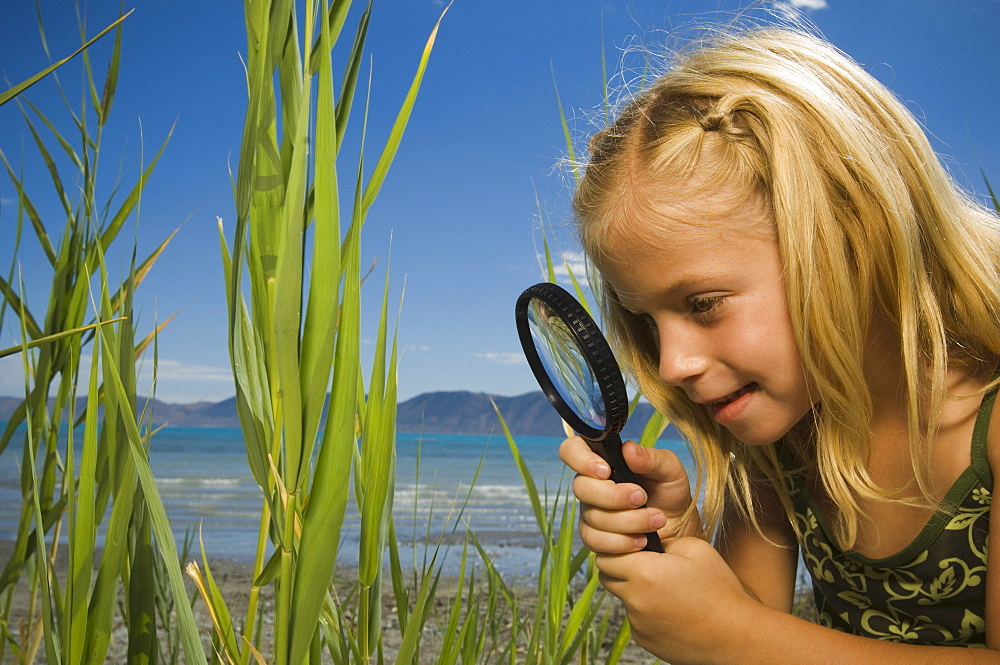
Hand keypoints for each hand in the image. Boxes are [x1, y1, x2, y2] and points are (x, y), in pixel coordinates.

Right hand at [558, 436, 699, 552]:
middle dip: (613, 495)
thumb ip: (651, 458)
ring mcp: (590, 514)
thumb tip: (628, 449)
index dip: (580, 459)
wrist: (679, 530)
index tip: (606, 470)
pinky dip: (623, 542)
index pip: (572, 450)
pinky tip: (643, 540)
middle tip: (642, 498)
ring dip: (627, 521)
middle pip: (580, 487)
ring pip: (592, 518)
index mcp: (603, 461)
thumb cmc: (670, 494)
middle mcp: (591, 486)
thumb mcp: (670, 471)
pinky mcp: (596, 540)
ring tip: (655, 521)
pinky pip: (596, 542)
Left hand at [596, 538, 755, 664]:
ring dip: (635, 589)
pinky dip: (646, 611)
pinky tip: (672, 609)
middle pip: (608, 576)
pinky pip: (636, 618)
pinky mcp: (644, 640)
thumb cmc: (720, 589)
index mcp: (644, 573)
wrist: (736, 636)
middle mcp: (635, 600)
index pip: (606, 555)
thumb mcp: (695, 548)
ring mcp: (638, 623)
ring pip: (623, 598)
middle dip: (621, 566)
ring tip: (666, 588)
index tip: (634, 545)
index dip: (618, 547)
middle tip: (647, 563)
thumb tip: (644, 541)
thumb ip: (662, 541)